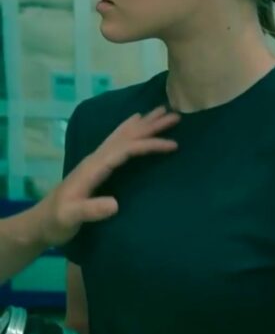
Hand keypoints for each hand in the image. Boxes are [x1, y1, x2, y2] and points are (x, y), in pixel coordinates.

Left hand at [38, 106, 179, 246]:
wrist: (40, 223)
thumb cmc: (56, 222)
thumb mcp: (70, 219)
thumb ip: (90, 210)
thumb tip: (116, 204)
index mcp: (94, 167)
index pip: (126, 149)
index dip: (149, 145)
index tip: (173, 145)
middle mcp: (96, 158)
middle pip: (127, 135)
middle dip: (151, 125)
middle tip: (176, 115)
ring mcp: (96, 159)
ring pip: (123, 134)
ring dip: (143, 122)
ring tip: (162, 110)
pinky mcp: (97, 164)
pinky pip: (118, 139)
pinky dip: (130, 127)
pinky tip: (136, 120)